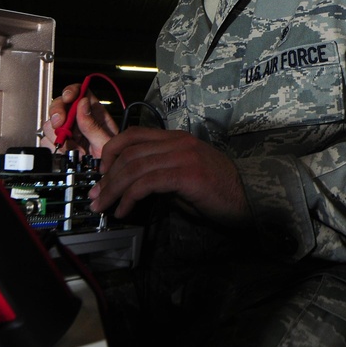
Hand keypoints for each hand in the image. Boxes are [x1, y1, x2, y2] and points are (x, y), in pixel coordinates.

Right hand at [40, 83, 118, 156]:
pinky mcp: (58, 144)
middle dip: (57, 114)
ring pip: (50, 124)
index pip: (80, 91)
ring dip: (58, 137)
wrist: (105, 177)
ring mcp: (67, 132)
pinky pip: (46, 141)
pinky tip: (66, 154)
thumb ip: (93, 125)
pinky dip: (53, 148)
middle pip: (60, 105)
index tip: (68, 98)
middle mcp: (78, 120)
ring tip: (74, 149)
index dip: (71, 91)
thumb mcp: (106, 143)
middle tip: (60, 125)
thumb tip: (82, 103)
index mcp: (94, 113)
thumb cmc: (111, 158)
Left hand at [90, 127, 248, 227]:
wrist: (250, 197)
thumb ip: (160, 175)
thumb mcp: (184, 178)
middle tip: (95, 198)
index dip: (111, 151)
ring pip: (134, 168)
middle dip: (106, 177)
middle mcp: (178, 143)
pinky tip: (124, 212)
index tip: (101, 172)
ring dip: (113, 190)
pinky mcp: (186, 174)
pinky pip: (147, 183)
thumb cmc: (219, 191)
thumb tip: (131, 186)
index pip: (134, 134)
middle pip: (129, 153)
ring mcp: (183, 156)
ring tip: (103, 207)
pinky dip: (130, 198)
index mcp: (177, 138)